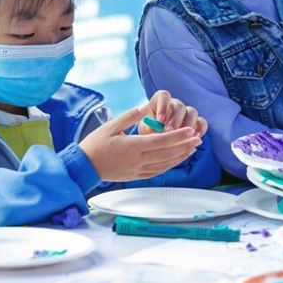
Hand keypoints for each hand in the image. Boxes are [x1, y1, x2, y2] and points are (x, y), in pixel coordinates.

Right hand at [80, 104, 202, 181]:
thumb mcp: (110, 126)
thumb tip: (145, 106)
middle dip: (184, 146)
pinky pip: (157, 171)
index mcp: (132, 146)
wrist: (84, 166)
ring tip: (192, 148)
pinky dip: (169, 165)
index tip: (190, 131)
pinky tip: (176, 160)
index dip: (178, 136)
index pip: (161, 141)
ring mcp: (138, 170)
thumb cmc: (95, 144)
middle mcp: (138, 160)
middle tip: (198, 138)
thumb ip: (129, 116)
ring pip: (165, 164)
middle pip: (167, 153)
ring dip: (180, 156)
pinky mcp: (136, 176)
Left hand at [137, 90, 207, 136]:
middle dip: (175, 119)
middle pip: (179, 106)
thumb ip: (151, 128)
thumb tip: (155, 128)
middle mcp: (174, 104)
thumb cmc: (150, 130)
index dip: (163, 106)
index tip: (159, 120)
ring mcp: (187, 112)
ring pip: (192, 112)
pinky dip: (200, 129)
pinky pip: (202, 122)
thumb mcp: (146, 129)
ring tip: (183, 137)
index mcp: (160, 100)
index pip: (164, 96)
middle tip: (169, 131)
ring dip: (188, 124)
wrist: (156, 140)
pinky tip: (195, 138)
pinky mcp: (196, 122)